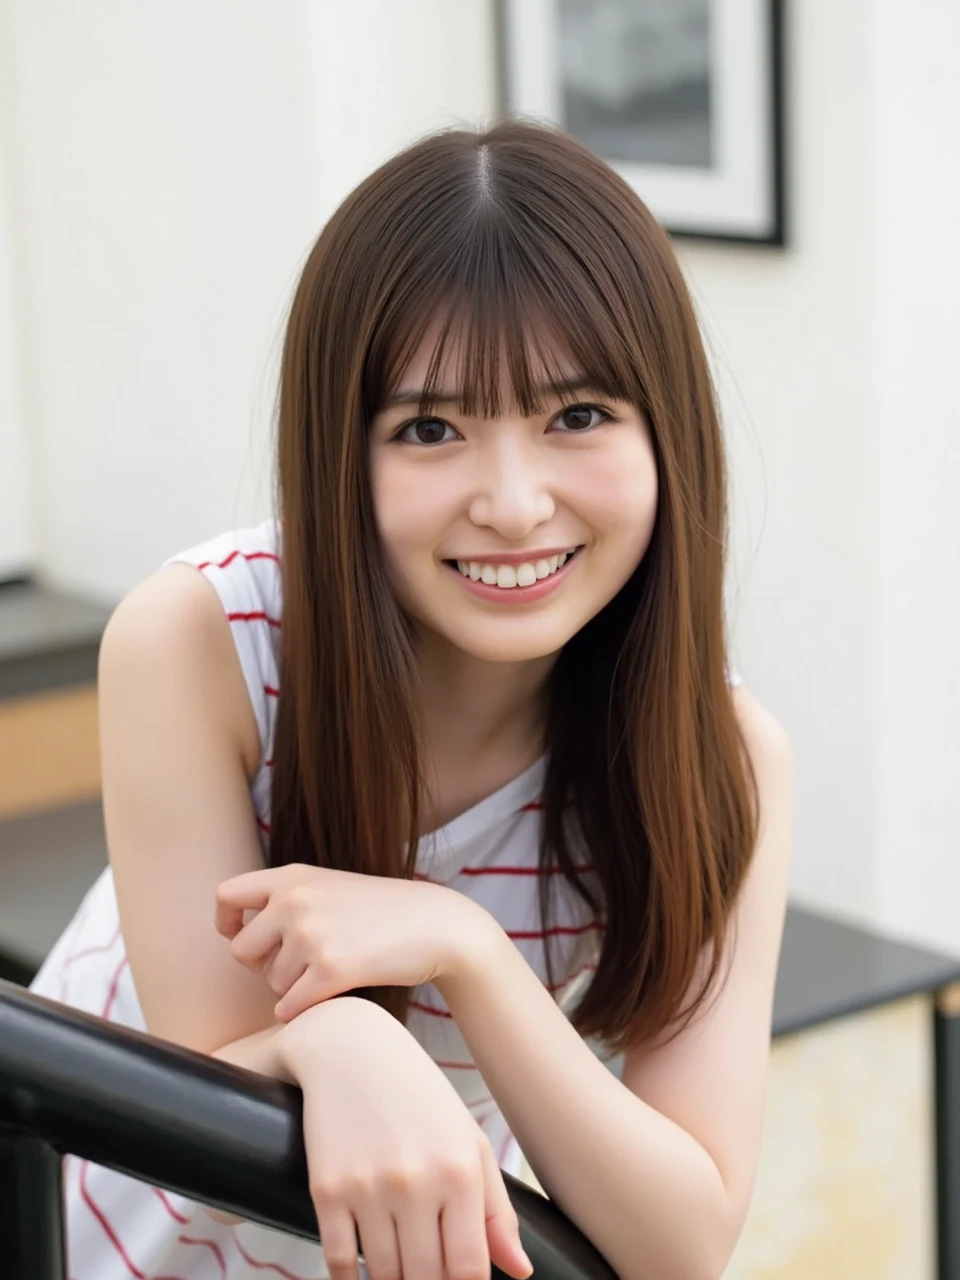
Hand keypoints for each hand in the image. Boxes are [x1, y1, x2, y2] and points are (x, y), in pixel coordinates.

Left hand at [215, 863, 492, 1020]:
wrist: (435, 924)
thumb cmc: (383, 910)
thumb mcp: (330, 886)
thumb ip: (288, 900)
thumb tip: (239, 938)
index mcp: (292, 877)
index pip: (226, 896)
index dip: (228, 924)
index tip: (244, 937)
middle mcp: (295, 901)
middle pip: (241, 951)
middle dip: (262, 966)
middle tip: (296, 965)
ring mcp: (312, 935)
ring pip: (270, 983)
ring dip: (293, 987)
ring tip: (329, 971)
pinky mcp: (331, 969)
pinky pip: (289, 1007)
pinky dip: (303, 1010)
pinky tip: (327, 996)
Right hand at [280, 997, 533, 1279]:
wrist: (351, 1049)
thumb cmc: (419, 1097)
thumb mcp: (468, 1140)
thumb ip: (497, 1209)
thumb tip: (519, 1270)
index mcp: (460, 1171)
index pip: (467, 1269)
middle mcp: (416, 1182)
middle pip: (425, 1278)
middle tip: (426, 1275)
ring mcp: (368, 1187)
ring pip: (383, 1276)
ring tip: (400, 1271)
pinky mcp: (327, 1189)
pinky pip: (340, 1262)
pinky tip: (361, 1277)